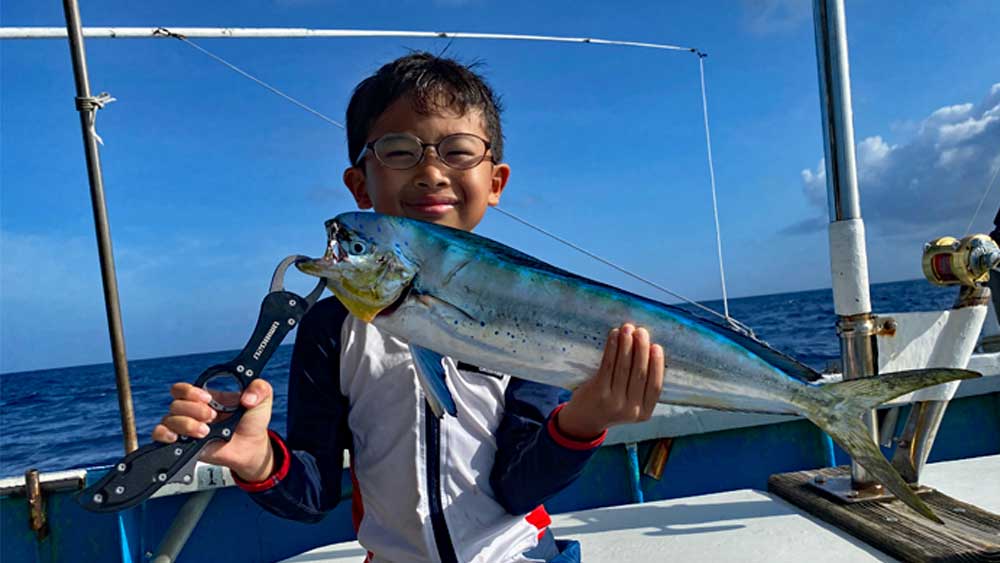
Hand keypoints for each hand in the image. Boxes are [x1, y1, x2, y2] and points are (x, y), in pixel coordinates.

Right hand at [151, 379, 274, 480]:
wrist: (252, 449)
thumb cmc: (253, 422)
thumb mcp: (262, 399)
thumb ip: (260, 388)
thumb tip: (248, 397)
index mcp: (206, 398)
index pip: (183, 389)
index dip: (190, 391)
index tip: (208, 399)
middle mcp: (192, 411)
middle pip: (175, 404)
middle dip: (193, 410)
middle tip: (212, 417)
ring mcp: (186, 428)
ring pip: (168, 419)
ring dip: (186, 424)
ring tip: (205, 431)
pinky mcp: (183, 444)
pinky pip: (160, 436)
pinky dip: (164, 434)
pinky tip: (178, 437)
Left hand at [556, 323, 664, 440]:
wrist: (583, 420)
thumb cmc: (610, 404)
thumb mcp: (631, 403)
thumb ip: (641, 385)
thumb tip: (647, 347)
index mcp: (643, 413)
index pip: (655, 386)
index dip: (657, 365)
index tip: (656, 346)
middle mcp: (630, 410)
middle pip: (640, 374)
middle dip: (641, 349)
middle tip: (641, 331)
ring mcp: (613, 402)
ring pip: (624, 367)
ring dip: (627, 344)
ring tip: (627, 328)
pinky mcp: (598, 392)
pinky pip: (608, 365)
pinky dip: (612, 348)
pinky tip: (614, 335)